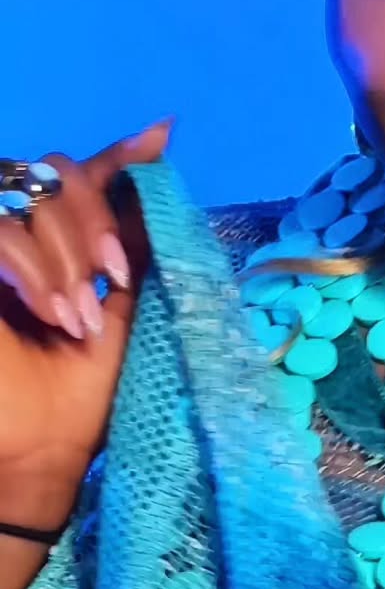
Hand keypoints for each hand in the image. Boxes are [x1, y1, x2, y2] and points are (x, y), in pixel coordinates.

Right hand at [0, 121, 171, 515]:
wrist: (43, 450)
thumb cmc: (85, 390)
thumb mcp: (129, 302)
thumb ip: (137, 233)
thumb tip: (163, 140)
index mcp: (59, 240)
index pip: (81, 175)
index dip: (115, 162)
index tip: (159, 139)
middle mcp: (18, 233)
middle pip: (59, 174)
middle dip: (94, 225)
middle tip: (111, 282)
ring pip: (29, 197)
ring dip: (66, 257)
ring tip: (77, 317)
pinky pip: (2, 230)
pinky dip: (34, 267)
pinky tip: (51, 311)